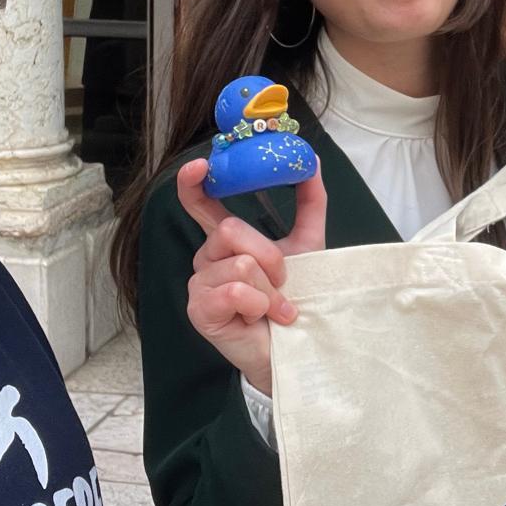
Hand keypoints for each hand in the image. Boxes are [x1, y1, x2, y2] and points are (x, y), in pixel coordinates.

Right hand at [175, 161, 327, 396]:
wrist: (296, 345)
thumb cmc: (296, 296)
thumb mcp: (308, 243)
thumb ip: (310, 201)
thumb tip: (312, 161)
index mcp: (226, 238)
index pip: (200, 203)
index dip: (193, 182)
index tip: (200, 165)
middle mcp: (207, 257)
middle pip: (231, 231)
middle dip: (269, 256)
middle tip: (283, 281)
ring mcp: (199, 284)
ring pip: (239, 264)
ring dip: (269, 288)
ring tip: (275, 307)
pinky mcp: (199, 310)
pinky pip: (233, 291)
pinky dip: (258, 304)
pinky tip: (262, 318)